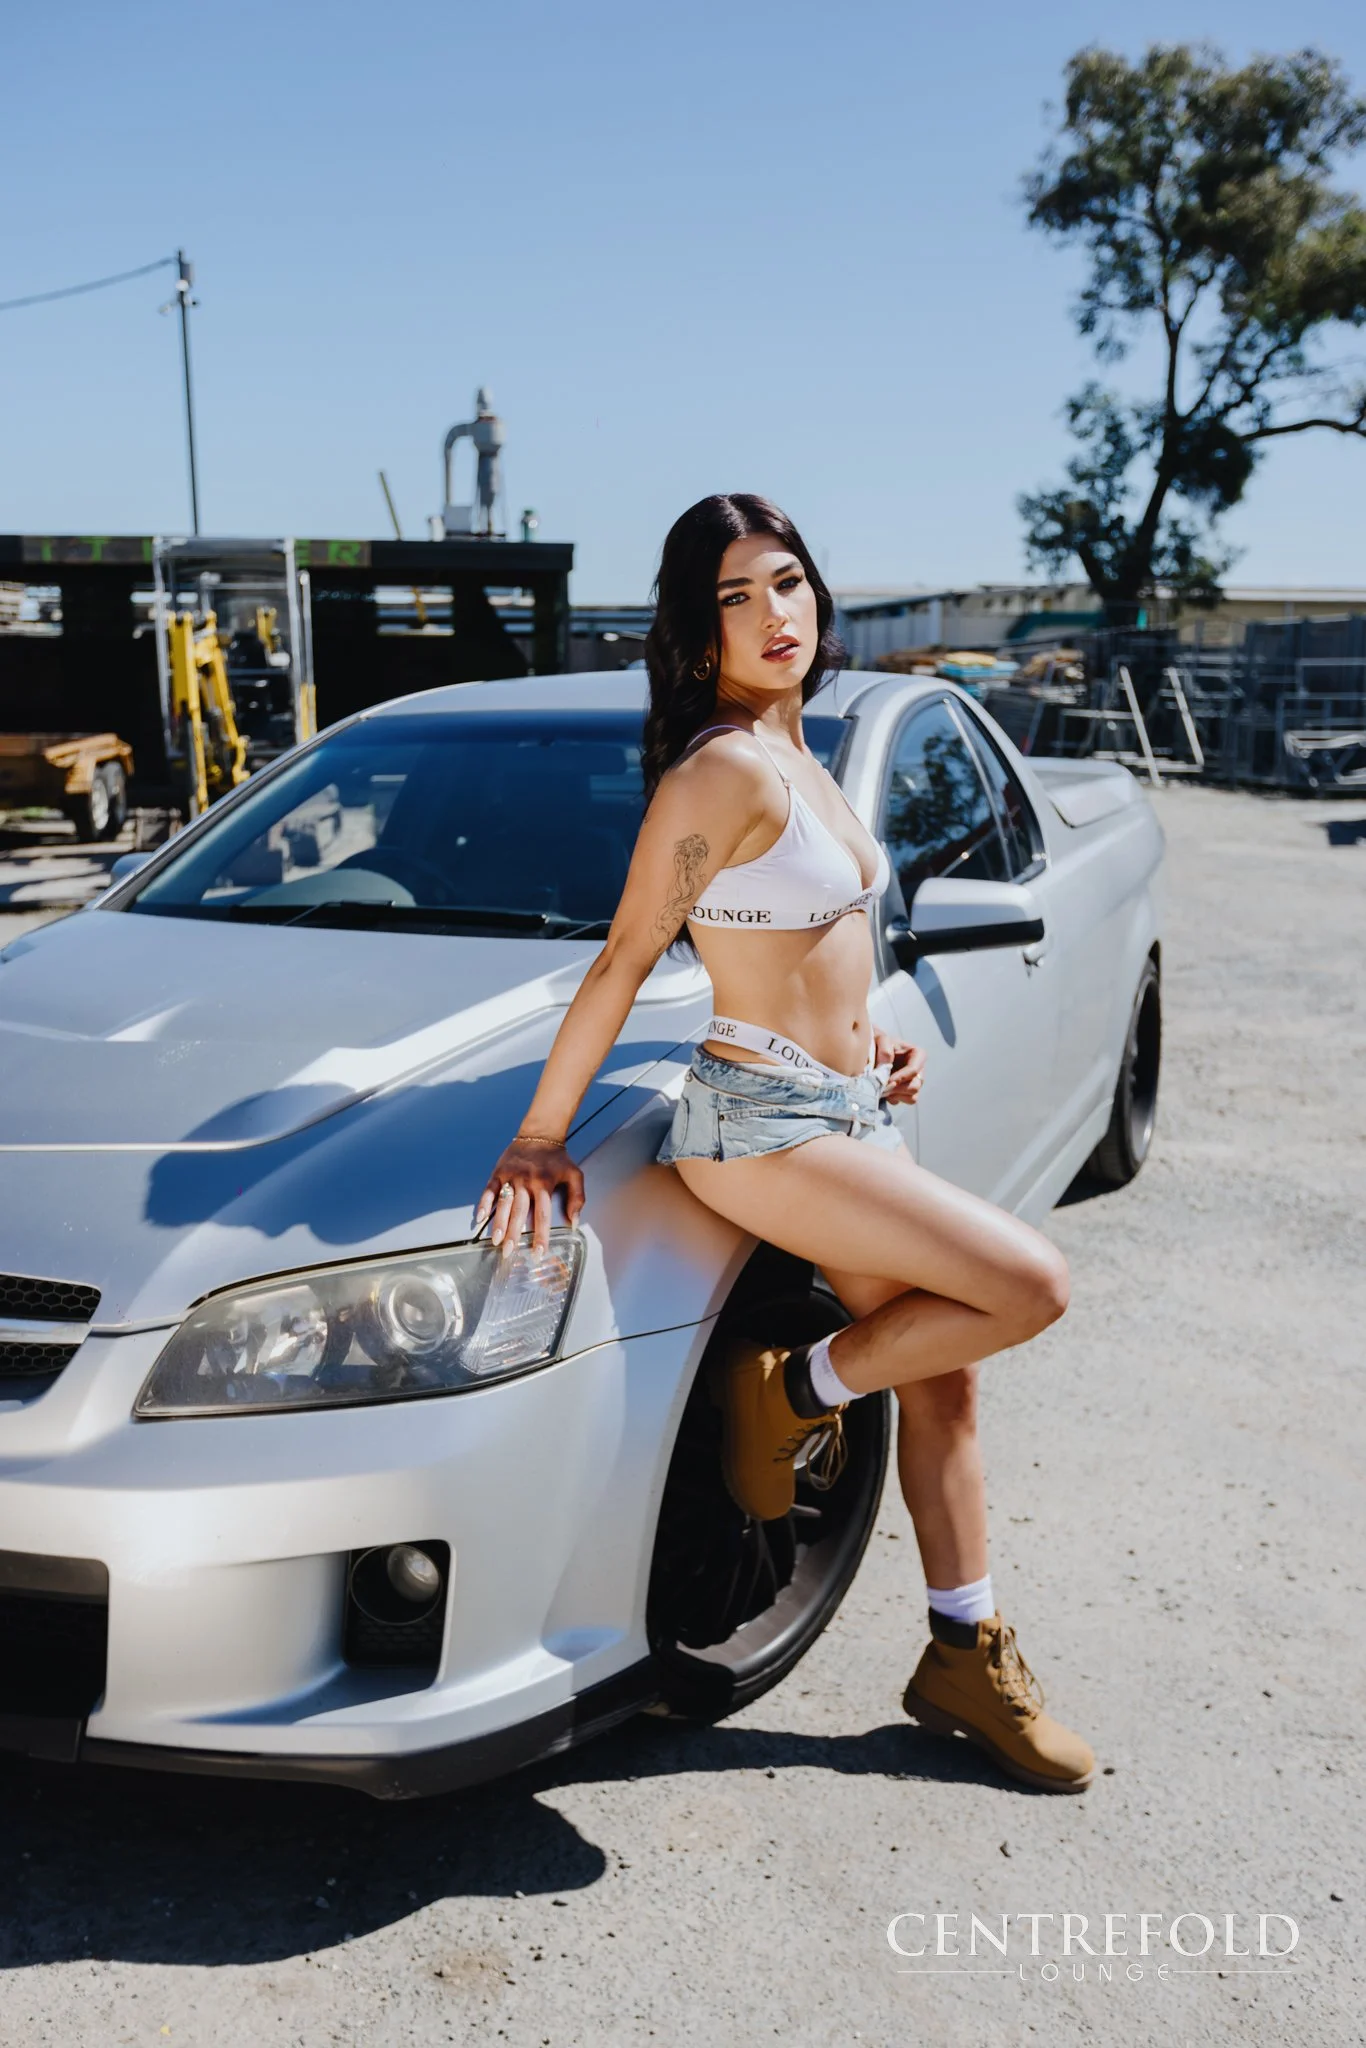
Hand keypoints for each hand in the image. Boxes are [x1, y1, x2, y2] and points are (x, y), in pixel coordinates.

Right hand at [473, 1135, 585, 1258]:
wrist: (540, 1133)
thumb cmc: (557, 1158)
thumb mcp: (574, 1174)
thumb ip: (577, 1198)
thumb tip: (573, 1222)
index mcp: (544, 1183)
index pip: (542, 1215)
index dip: (540, 1235)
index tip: (538, 1252)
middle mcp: (526, 1181)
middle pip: (519, 1212)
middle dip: (513, 1234)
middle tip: (509, 1253)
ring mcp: (510, 1176)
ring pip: (503, 1203)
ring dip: (498, 1222)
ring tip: (495, 1241)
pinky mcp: (499, 1172)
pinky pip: (489, 1189)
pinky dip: (483, 1203)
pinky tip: (479, 1217)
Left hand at [872, 1028, 925, 1105]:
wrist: (869, 1052)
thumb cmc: (877, 1043)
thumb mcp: (880, 1039)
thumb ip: (884, 1050)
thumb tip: (886, 1067)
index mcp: (917, 1055)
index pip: (915, 1070)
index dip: (901, 1077)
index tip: (888, 1080)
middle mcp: (919, 1070)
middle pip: (915, 1086)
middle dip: (897, 1088)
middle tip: (881, 1087)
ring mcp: (913, 1082)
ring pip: (912, 1097)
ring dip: (895, 1095)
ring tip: (882, 1088)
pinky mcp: (905, 1093)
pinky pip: (904, 1102)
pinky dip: (893, 1099)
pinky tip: (883, 1091)